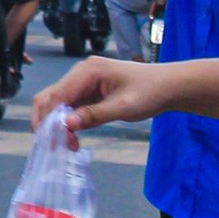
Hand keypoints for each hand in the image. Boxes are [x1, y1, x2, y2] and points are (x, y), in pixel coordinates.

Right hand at [31, 55, 173, 137]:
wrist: (170, 86)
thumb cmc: (150, 92)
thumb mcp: (123, 107)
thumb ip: (94, 115)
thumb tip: (67, 124)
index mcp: (87, 71)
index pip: (57, 94)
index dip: (48, 118)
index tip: (50, 141)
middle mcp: (81, 73)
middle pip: (51, 97)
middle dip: (49, 122)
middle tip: (55, 146)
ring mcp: (85, 82)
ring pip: (59, 104)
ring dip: (59, 125)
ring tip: (69, 145)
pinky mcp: (90, 92)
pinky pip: (72, 107)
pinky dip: (69, 122)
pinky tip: (75, 137)